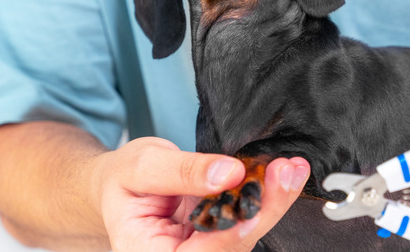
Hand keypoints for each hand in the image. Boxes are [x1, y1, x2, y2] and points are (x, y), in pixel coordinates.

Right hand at [97, 137, 308, 250]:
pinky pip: (246, 218)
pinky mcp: (221, 233)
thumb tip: (228, 173)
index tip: (254, 202)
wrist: (119, 185)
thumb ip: (182, 171)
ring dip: (272, 201)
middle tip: (287, 174)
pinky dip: (266, 195)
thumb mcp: (141, 166)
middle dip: (264, 210)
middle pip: (232, 246)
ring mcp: (205, 248)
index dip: (231, 233)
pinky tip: (282, 173)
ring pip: (246, 234)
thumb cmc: (122, 181)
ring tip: (291, 169)